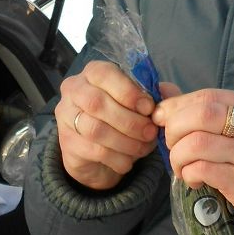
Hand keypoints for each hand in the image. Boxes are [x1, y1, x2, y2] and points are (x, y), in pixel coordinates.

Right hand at [56, 60, 157, 190]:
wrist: (96, 153)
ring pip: (96, 129)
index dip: (128, 92)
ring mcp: (66, 117)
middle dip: (130, 121)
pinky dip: (117, 158)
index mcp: (93, 73)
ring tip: (143, 147)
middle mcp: (74, 90)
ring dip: (126, 141)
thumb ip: (157, 94)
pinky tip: (128, 161)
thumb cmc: (122, 117)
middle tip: (150, 132)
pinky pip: (94, 151)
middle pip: (97, 103)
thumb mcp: (142, 103)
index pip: (104, 74)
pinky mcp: (67, 143)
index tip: (149, 108)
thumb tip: (167, 93)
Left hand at [152, 86, 233, 226]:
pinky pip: (203, 171)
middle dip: (174, 128)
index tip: (162, 118)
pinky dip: (189, 173)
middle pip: (202, 115)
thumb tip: (163, 90)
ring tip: (180, 164)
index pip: (208, 96)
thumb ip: (208, 107)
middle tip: (171, 142)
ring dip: (178, 155)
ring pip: (197, 145)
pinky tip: (193, 178)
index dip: (177, 106)